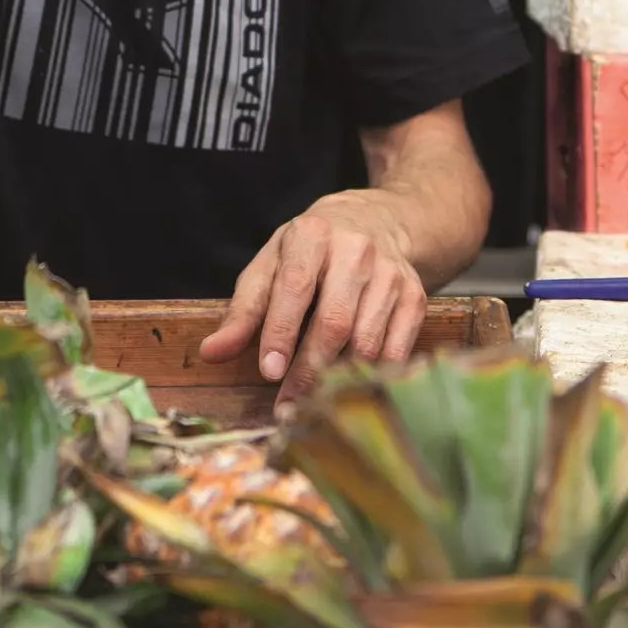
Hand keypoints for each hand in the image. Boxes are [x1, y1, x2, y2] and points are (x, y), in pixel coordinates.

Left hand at [200, 192, 427, 404]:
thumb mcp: (271, 264)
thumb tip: (212, 352)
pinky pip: (396, 349)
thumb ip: (244, 309)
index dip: (281, 332)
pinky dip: (372, 376)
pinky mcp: (415, 296)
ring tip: (314, 401)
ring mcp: (391, 274)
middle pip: (335, 321)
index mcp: (312, 235)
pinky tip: (352, 388)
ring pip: (367, 341)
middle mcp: (356, 250)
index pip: (295, 287)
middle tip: (288, 406)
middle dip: (308, 369)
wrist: (378, 221)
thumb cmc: (312, 249)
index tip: (269, 372)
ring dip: (339, 379)